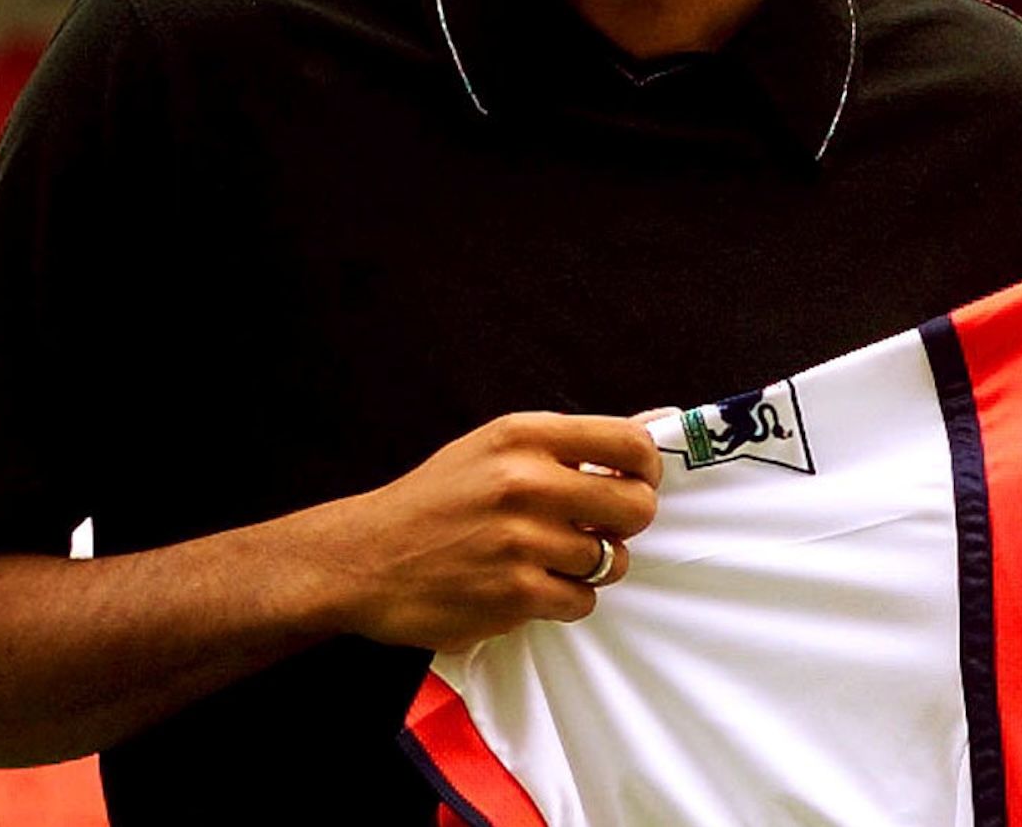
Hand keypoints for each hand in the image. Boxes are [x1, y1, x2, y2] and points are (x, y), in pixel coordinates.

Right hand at [293, 412, 663, 650]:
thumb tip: (658, 421)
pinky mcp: (513, 593)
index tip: (633, 483)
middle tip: (596, 528)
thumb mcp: (495, 449)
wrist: (362, 560)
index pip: (630, 444)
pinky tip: (528, 585)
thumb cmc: (436, 501)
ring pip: (611, 560)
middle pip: (636, 507)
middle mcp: (525, 483)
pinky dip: (563, 599)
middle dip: (626, 524)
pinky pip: (581, 600)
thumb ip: (574, 443)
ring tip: (547, 559)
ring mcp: (520, 541)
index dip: (646, 470)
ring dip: (589, 566)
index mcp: (524, 437)